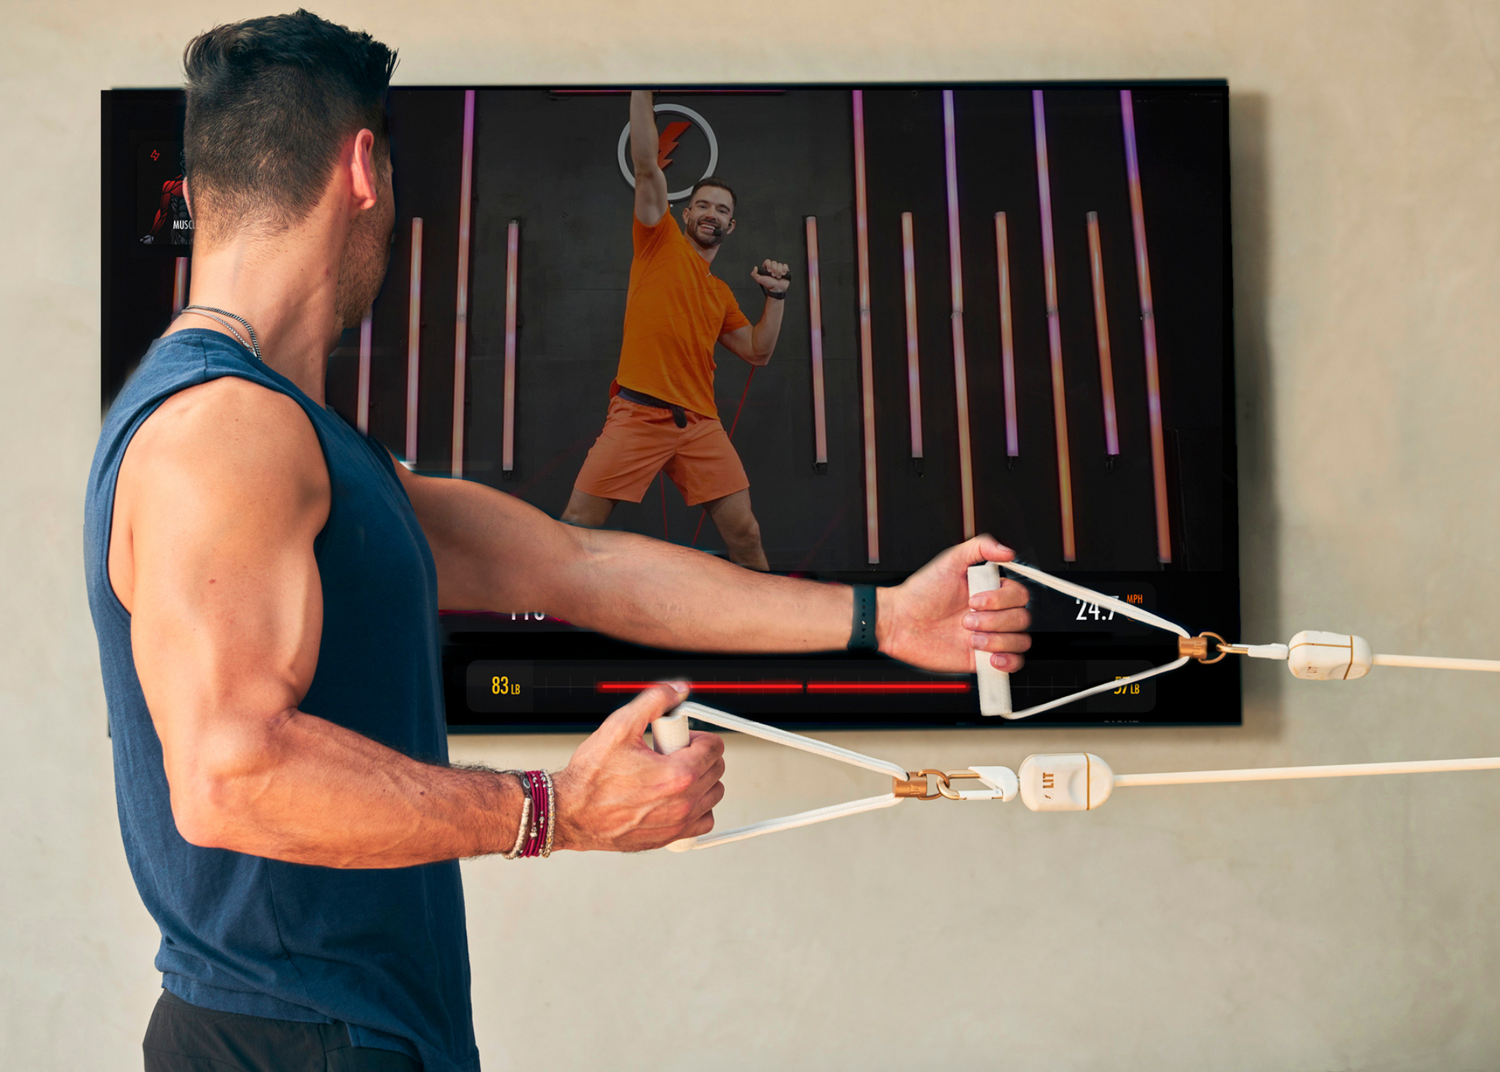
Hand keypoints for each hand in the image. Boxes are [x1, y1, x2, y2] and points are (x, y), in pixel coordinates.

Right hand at [551, 682, 724, 851]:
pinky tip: (675, 796)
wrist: (571, 812)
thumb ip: (654, 701)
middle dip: (698, 755)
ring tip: (672, 773)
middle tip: (671, 753)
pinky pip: (703, 821)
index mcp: (678, 774)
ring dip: (700, 781)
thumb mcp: (620, 725)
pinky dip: (696, 808)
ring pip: (713, 795)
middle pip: (716, 769)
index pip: (716, 747)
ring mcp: (678, 823)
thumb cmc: (591, 777)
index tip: (681, 738)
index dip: (698, 735)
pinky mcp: (670, 837)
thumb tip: (677, 691)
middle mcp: (683, 802)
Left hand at [751, 259, 790, 295]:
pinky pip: (785, 266)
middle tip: (773, 276)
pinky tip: (783, 275)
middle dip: (774, 270)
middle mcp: (773, 267)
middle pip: (774, 262)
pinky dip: (784, 270)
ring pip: (780, 264)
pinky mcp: (785, 270)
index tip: (769, 271)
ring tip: (778, 277)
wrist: (776, 289)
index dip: (769, 265)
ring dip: (779, 272)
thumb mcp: (759, 280)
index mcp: (767, 268)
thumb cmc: (768, 285)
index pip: (768, 261)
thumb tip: (755, 267)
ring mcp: (779, 268)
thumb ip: (754, 274)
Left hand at [878, 535, 1030, 673]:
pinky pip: (1015, 663)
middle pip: (1023, 619)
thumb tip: (1008, 552)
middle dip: (994, 620)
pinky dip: (1009, 661)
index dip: (1001, 599)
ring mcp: (991, 637)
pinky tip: (989, 657)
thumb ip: (980, 547)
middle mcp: (994, 614)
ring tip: (969, 638)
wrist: (900, 624)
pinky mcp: (983, 659)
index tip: (974, 600)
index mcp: (991, 591)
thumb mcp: (949, 561)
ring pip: (1021, 641)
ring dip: (997, 640)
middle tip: (965, 619)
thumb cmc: (920, 593)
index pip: (1020, 595)